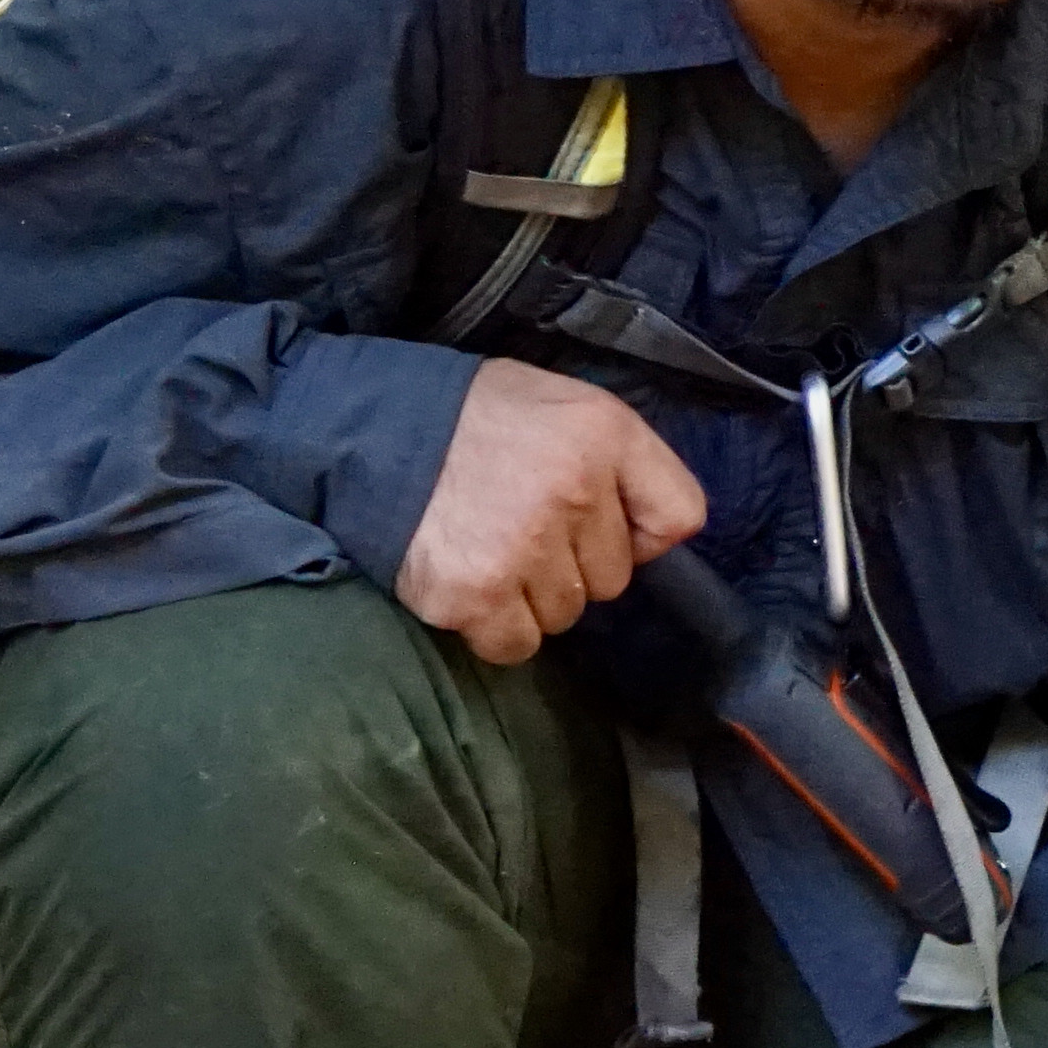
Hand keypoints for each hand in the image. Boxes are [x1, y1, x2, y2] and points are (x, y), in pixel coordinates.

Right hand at [396, 358, 706, 665]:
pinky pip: (515, 644)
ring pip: (567, 614)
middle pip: (615, 578)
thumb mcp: (565, 404)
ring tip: (489, 546)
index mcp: (604, 433)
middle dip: (574, 562)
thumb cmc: (474, 418)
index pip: (680, 516)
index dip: (643, 531)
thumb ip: (624, 462)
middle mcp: (572, 490)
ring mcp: (521, 547)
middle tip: (521, 523)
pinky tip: (470, 582)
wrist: (367, 429)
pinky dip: (494, 627)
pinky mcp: (471, 593)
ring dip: (533, 595)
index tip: (604, 522)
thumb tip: (657, 541)